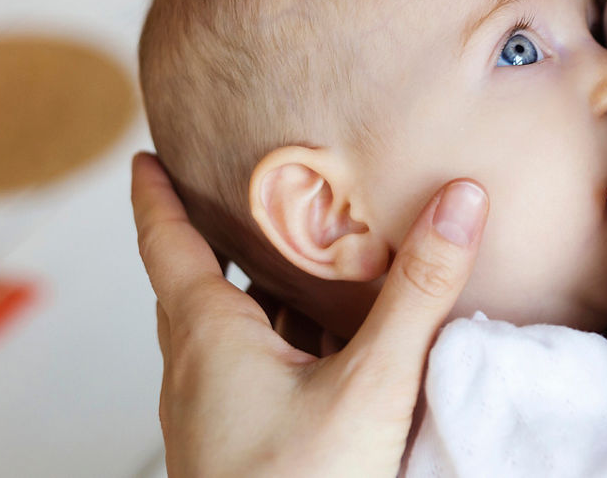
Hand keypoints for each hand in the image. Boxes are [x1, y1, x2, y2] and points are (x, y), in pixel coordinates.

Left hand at [131, 153, 488, 477]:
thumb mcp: (372, 383)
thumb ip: (418, 291)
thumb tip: (461, 200)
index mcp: (208, 342)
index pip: (170, 247)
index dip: (157, 199)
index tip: (145, 157)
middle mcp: (200, 375)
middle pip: (199, 287)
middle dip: (221, 239)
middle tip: (248, 195)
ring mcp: (218, 418)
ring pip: (233, 335)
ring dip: (261, 294)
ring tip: (303, 258)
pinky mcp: (247, 449)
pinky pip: (259, 374)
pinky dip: (286, 342)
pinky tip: (332, 348)